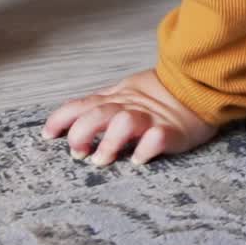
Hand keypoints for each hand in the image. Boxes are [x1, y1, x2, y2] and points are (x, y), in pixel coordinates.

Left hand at [42, 68, 217, 166]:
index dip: (61, 119)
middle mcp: (129, 106)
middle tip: (78, 153)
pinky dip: (145, 149)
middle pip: (98, 114)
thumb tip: (70, 119)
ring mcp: (150, 118)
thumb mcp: (125, 92)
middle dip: (81, 133)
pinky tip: (138, 160)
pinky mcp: (172, 131)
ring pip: (124, 123)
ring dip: (109, 141)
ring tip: (103, 160)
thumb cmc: (159, 94)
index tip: (48, 136)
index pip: (82, 105)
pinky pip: (157, 138)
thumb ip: (101, 104)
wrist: (198, 84)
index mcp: (116, 98)